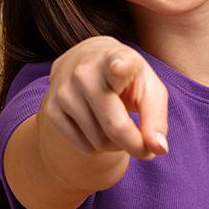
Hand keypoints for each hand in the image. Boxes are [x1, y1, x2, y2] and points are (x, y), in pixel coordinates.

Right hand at [41, 36, 169, 160]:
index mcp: (117, 58)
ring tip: (118, 125)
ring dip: (116, 145)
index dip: (119, 67)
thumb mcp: (150, 89)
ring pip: (99, 142)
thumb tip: (158, 150)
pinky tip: (100, 127)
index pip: (117, 63)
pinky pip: (84, 147)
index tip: (119, 67)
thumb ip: (157, 119)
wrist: (88, 62)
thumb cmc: (128, 80)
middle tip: (145, 146)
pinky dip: (98, 147)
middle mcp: (86, 72)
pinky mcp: (50, 108)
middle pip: (115, 126)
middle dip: (135, 145)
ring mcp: (64, 90)